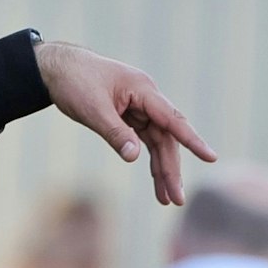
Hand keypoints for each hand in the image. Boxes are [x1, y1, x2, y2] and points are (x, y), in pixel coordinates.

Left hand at [34, 40, 215, 205]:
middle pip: (167, 138)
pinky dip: (148, 159)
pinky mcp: (130, 116)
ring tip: (167, 199)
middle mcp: (147, 99)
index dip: (192, 140)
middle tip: (177, 200)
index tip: (210, 157)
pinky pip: (145, 140)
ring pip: (158, 142)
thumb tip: (134, 157)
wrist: (57, 68)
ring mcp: (140, 107)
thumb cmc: (75, 82)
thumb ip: (115, 132)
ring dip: (162, 169)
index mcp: (143, 90)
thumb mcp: (93, 110)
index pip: (172, 119)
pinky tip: (156, 180)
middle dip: (172, 169)